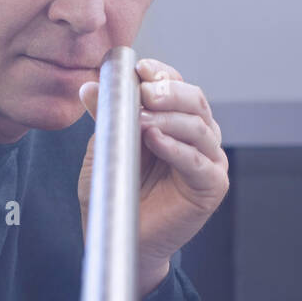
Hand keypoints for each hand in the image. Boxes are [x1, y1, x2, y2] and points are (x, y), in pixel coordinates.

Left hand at [77, 57, 228, 294]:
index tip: (139, 68)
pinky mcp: (211, 185)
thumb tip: (90, 86)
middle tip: (144, 93)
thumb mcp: (106, 145)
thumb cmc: (116, 189)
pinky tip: (154, 139)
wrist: (119, 232)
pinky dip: (176, 148)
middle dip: (169, 92)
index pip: (176, 85)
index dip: (161, 74)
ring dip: (168, 118)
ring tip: (141, 120)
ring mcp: (208, 159)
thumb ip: (105, 116)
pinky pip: (198, 161)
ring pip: (198, 127)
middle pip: (195, 100)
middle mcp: (198, 135)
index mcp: (175, 120)